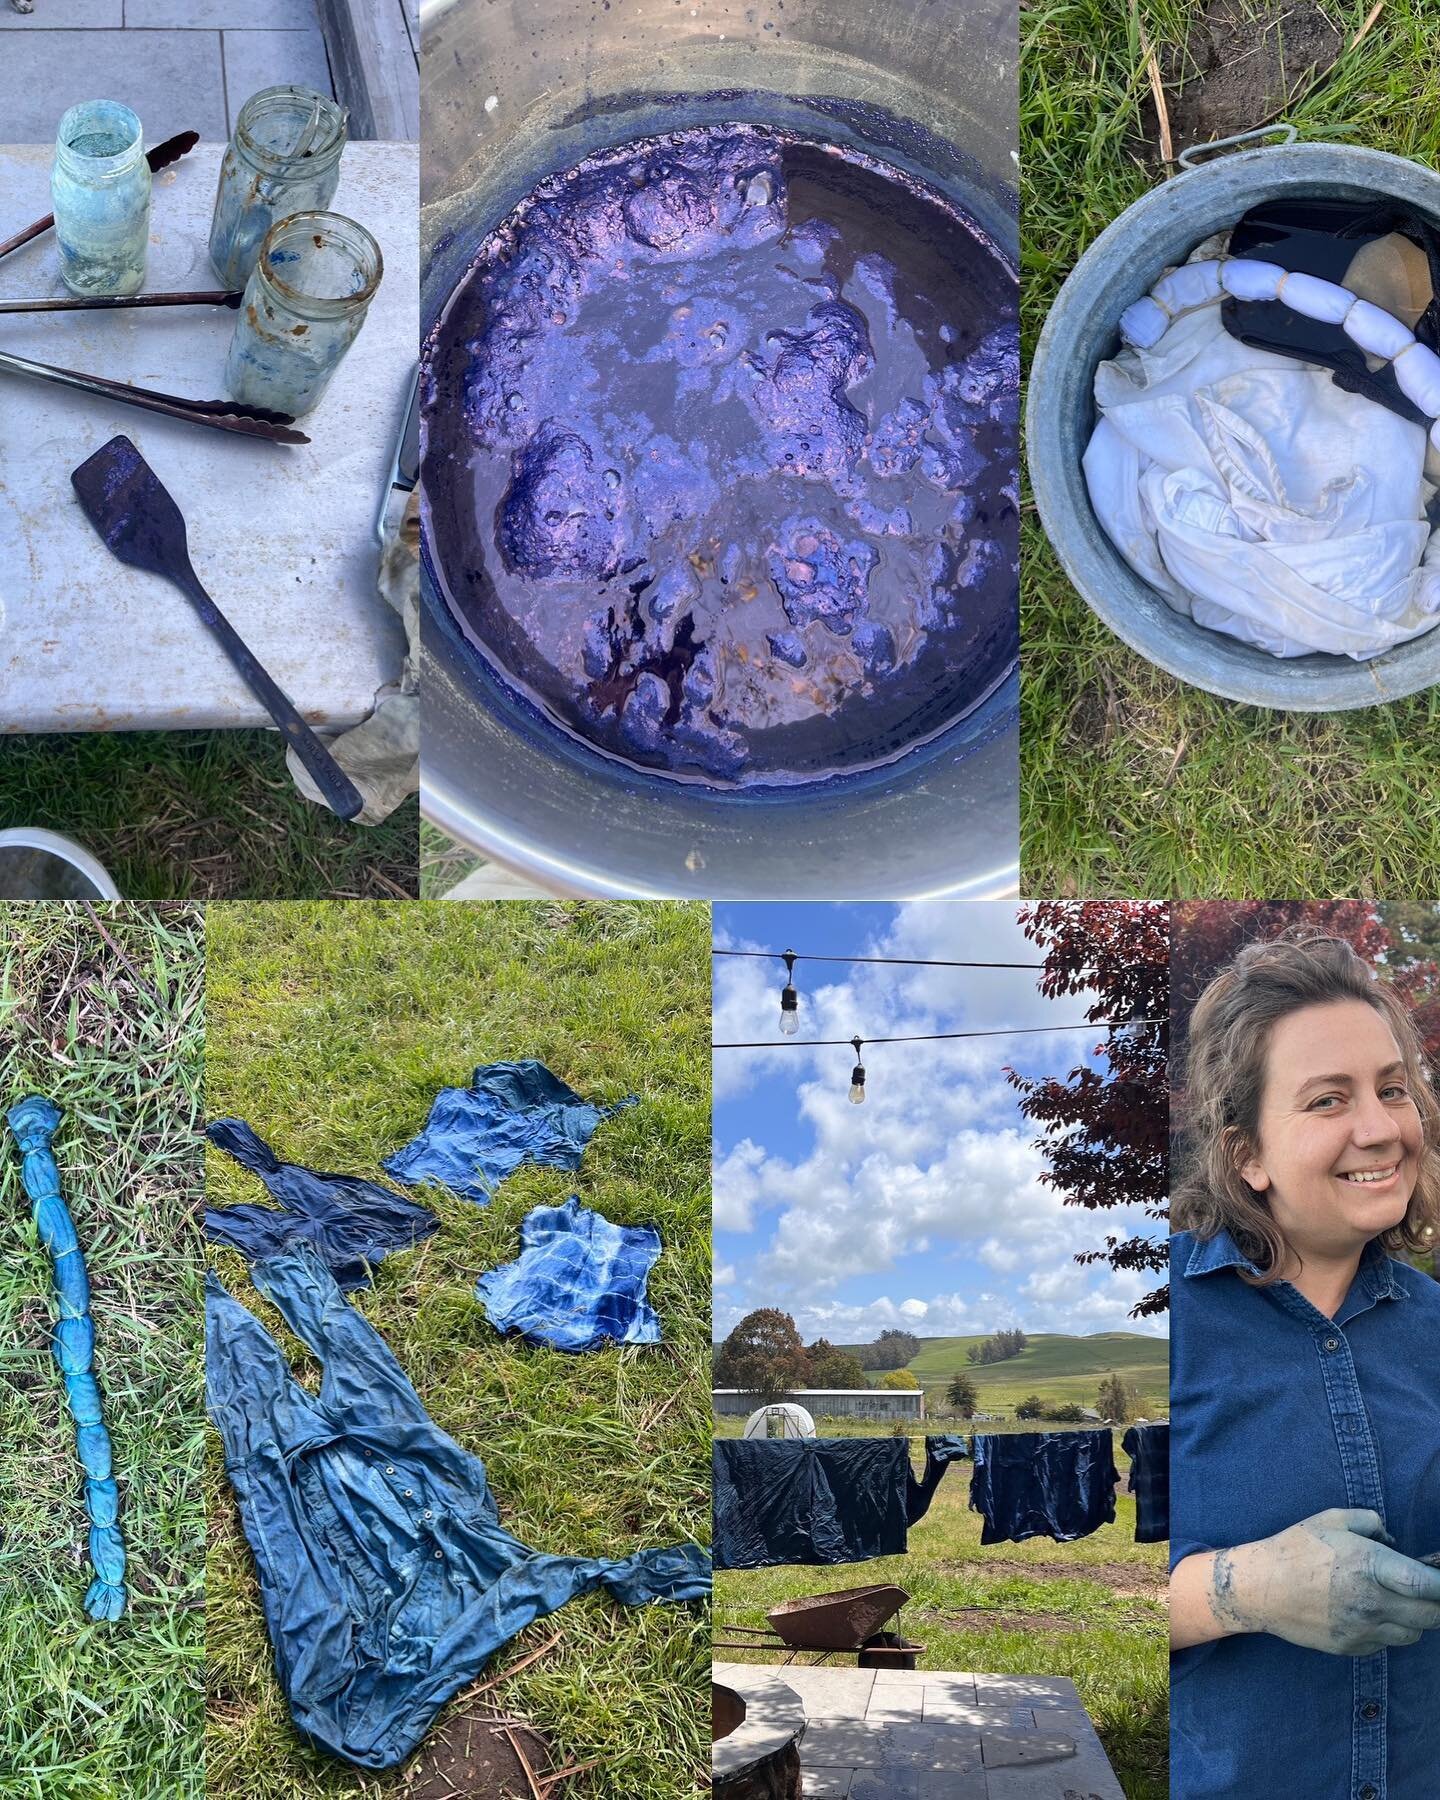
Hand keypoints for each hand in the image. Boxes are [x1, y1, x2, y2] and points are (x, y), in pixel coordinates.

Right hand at [1208, 1509, 1439, 1656]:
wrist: (1260, 1588)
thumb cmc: (1296, 1548)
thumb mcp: (1331, 1519)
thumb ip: (1370, 1521)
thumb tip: (1394, 1540)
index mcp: (1369, 1565)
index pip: (1425, 1584)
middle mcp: (1372, 1601)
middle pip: (1431, 1616)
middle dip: (1438, 1605)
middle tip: (1429, 1592)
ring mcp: (1364, 1629)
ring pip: (1414, 1634)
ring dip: (1416, 1619)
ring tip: (1398, 1601)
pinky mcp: (1354, 1648)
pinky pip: (1387, 1643)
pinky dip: (1388, 1630)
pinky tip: (1370, 1613)